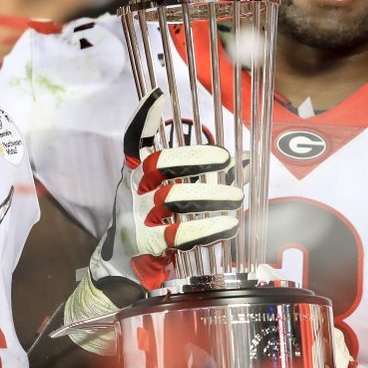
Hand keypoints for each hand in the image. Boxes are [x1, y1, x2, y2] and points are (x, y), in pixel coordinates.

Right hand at [88, 86, 241, 289]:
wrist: (121, 273)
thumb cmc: (151, 226)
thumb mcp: (171, 198)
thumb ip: (206, 177)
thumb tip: (247, 156)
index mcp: (136, 176)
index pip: (135, 141)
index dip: (143, 118)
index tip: (157, 95)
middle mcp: (133, 192)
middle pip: (159, 165)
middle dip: (194, 157)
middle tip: (225, 158)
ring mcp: (137, 218)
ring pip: (173, 198)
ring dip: (210, 195)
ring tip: (236, 198)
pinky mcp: (147, 246)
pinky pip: (178, 235)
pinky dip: (207, 229)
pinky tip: (229, 226)